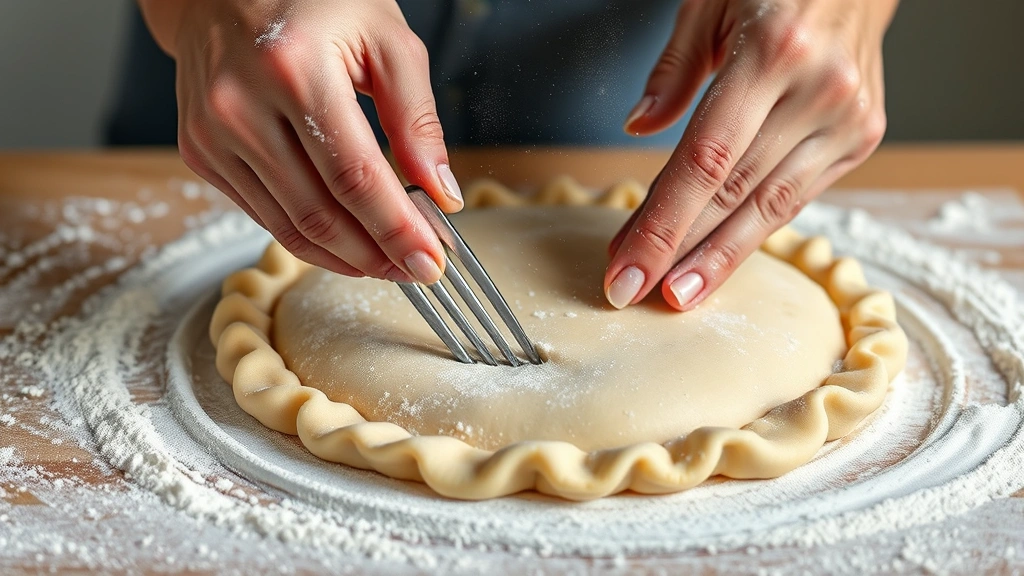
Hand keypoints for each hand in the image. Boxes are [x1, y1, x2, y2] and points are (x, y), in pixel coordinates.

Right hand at [140, 0, 462, 283]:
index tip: (430, 260)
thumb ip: (417, 118)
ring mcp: (212, 134)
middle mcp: (241, 105)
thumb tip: (441, 192)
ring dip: (344, 257)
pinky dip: (307, 237)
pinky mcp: (200, 152)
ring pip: (288, 226)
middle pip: (319, 213)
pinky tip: (344, 241)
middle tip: (415, 269)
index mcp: (293, 69)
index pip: (354, 177)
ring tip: (386, 262)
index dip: (396, 229)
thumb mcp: (385, 39)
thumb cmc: (312, 2)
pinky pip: (262, 214)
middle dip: (375, 254)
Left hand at [605, 0, 896, 310]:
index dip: (661, 223)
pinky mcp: (862, 136)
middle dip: (677, 251)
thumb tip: (637, 128)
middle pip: (733, 193)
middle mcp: (819, 90)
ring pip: (770, 208)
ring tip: (675, 294)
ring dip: (717, 258)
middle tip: (632, 289)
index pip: (704, 161)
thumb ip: (674, 70)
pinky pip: (797, 197)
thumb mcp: (710, 2)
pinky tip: (720, 257)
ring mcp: (848, 118)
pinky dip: (755, 231)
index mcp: (774, 50)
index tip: (625, 266)